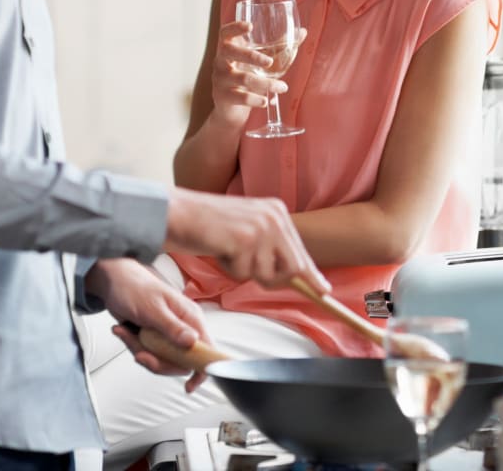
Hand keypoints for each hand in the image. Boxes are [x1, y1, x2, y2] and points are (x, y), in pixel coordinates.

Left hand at [84, 258, 210, 390]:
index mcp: (190, 317)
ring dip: (140, 350)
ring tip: (126, 332)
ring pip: (161, 359)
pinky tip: (123, 330)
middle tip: (140, 354)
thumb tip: (194, 342)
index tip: (190, 386)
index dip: (202, 369)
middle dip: (157, 361)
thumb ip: (173, 328)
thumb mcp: (153, 309)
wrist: (114, 282)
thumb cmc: (135, 289)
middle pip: (180, 362)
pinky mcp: (155, 337)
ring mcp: (169, 333)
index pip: (206, 348)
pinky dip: (133, 346)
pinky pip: (149, 354)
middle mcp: (183, 327)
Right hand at [164, 186, 329, 292]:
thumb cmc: (209, 226)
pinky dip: (230, 270)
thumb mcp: (248, 230)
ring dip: (245, 272)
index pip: (301, 252)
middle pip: (293, 268)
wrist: (178, 212)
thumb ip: (272, 248)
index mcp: (277, 211)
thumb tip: (300, 278)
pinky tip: (219, 249)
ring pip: (267, 275)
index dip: (311, 276)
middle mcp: (274, 216)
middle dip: (272, 278)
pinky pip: (245, 274)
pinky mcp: (244, 240)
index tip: (324, 292)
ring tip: (227, 250)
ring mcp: (260, 227)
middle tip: (242, 263)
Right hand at [210, 21, 306, 127]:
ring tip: (283, 87)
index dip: (235, 27)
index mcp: (229, 48)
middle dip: (251, 56)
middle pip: (230, 52)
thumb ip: (279, 46)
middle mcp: (221, 61)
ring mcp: (220, 79)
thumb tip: (303, 31)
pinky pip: (241, 97)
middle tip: (270, 62)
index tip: (250, 26)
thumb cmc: (247, 75)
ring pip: (243, 78)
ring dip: (265, 83)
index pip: (225, 33)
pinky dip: (256, 99)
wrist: (231, 108)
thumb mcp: (260, 60)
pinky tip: (267, 101)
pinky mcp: (223, 97)